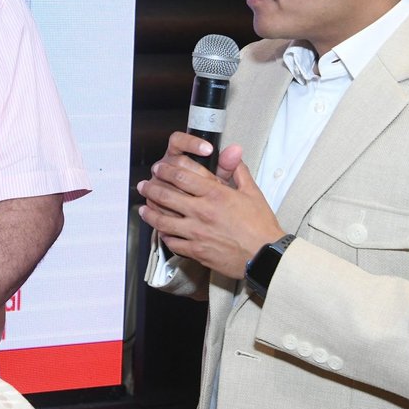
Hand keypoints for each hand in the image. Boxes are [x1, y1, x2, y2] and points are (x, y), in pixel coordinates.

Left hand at [136, 133, 281, 279]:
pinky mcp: (196, 251)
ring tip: (143, 209)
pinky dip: (164, 236)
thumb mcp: (252, 193)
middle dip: (151, 188)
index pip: (182, 176)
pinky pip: (172, 242)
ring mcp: (196, 232)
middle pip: (166, 196)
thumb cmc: (260, 225)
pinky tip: (161, 232)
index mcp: (215, 194)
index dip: (166, 170)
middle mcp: (202, 212)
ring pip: (163, 221)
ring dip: (150, 213)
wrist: (265, 256)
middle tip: (144, 185)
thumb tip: (234, 152)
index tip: (159, 168)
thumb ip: (238, 171)